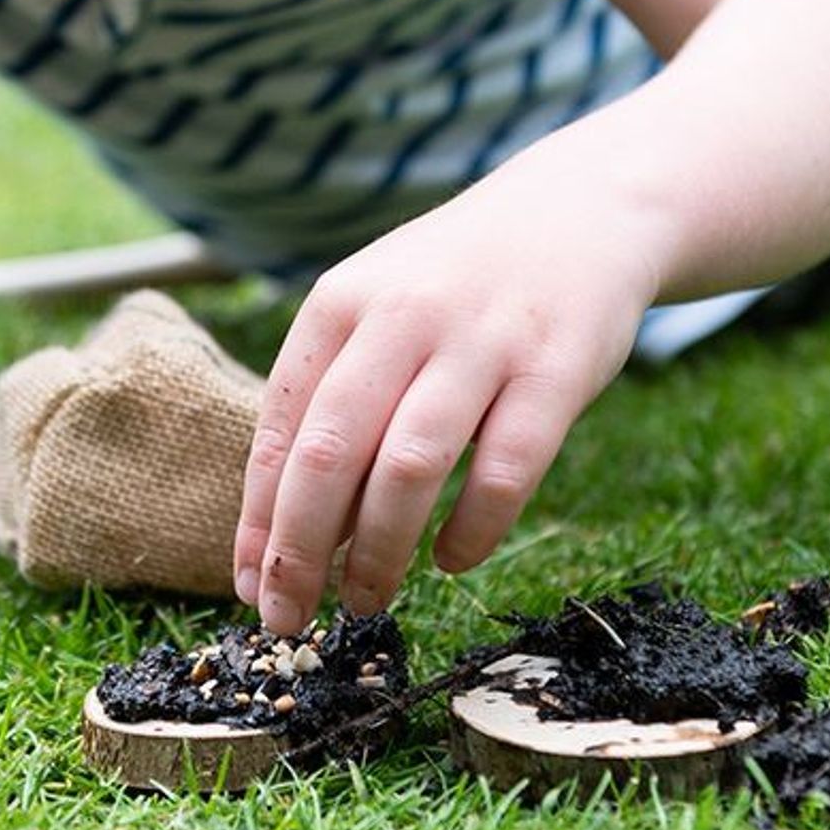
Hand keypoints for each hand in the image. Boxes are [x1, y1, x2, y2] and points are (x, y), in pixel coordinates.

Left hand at [233, 158, 662, 632]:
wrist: (579, 211)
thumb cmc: (455, 284)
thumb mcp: (377, 308)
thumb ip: (333, 399)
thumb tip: (288, 528)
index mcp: (340, 303)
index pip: (280, 427)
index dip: (260, 517)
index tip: (249, 586)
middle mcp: (402, 316)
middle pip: (328, 455)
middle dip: (300, 551)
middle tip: (290, 617)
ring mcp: (481, 342)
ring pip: (408, 470)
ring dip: (378, 553)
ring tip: (365, 601)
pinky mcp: (555, 370)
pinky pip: (503, 472)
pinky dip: (471, 531)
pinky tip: (451, 560)